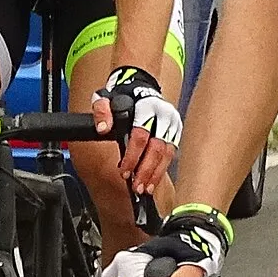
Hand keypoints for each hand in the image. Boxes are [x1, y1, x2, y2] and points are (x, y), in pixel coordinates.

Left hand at [91, 65, 181, 193]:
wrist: (142, 87)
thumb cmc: (124, 96)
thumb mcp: (106, 97)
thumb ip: (101, 111)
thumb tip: (103, 129)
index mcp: (147, 106)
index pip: (140, 135)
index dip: (132, 156)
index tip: (123, 171)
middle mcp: (163, 115)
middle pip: (157, 148)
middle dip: (146, 170)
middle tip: (136, 186)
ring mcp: (172, 124)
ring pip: (167, 153)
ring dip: (156, 173)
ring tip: (145, 188)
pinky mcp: (176, 132)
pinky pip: (171, 154)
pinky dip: (162, 169)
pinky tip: (153, 180)